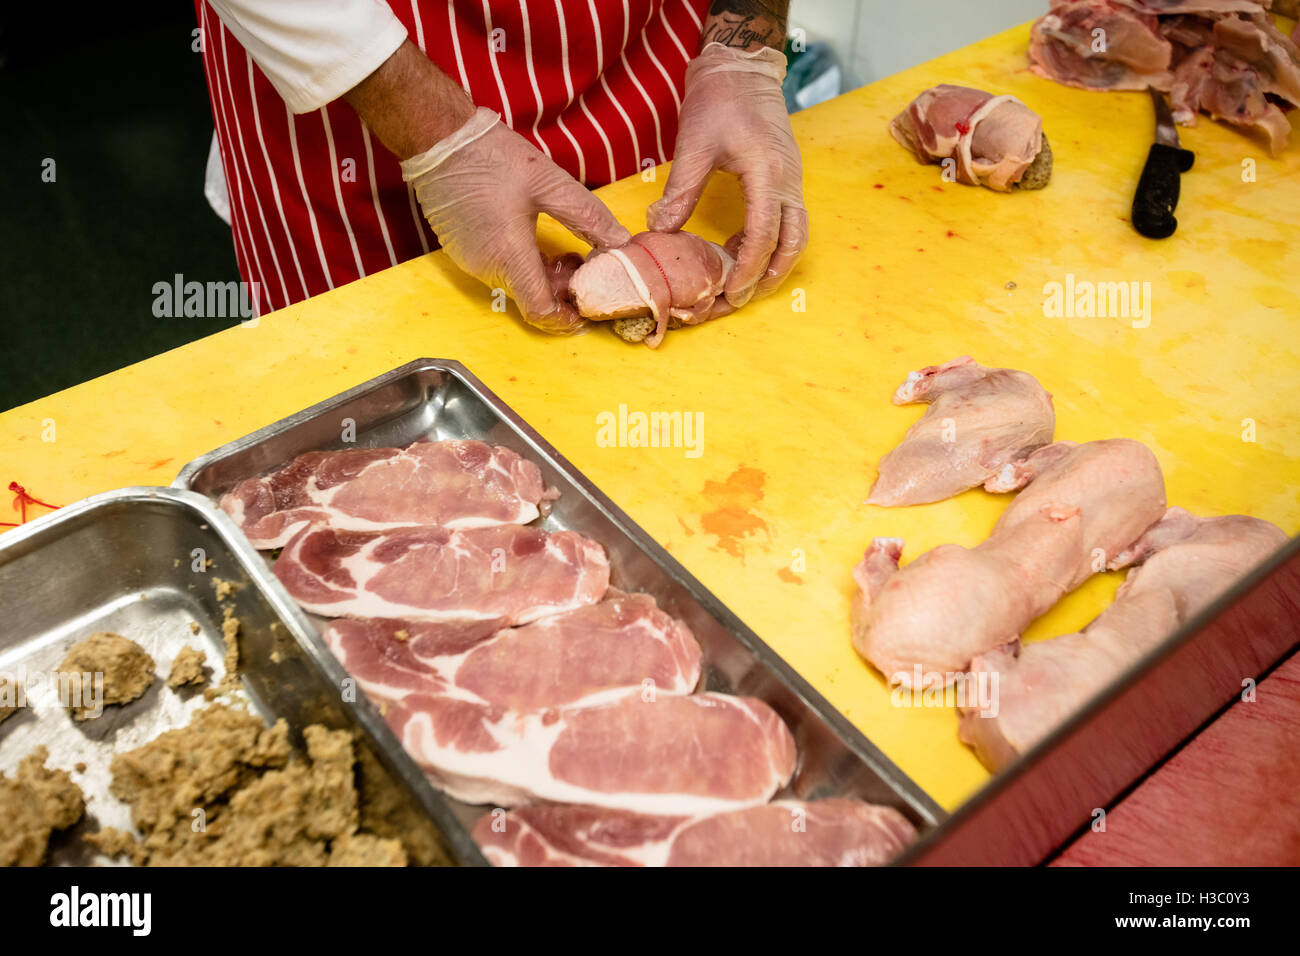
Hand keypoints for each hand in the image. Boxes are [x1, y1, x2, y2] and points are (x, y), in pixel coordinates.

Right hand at [402, 109, 630, 332]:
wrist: (439, 138)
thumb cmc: (493, 157)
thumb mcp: (549, 182)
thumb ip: (588, 216)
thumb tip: (620, 242)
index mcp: (510, 256)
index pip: (540, 311)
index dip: (566, 319)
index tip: (586, 307)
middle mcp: (487, 267)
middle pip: (530, 298)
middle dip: (560, 290)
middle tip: (581, 263)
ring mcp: (470, 260)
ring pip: (515, 284)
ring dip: (542, 276)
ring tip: (562, 249)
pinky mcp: (461, 250)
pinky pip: (498, 269)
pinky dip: (521, 264)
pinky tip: (533, 239)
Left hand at [648, 42, 807, 308]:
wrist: (743, 68)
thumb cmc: (720, 99)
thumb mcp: (694, 144)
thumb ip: (680, 190)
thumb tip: (659, 231)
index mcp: (769, 173)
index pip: (764, 234)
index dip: (747, 269)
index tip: (729, 294)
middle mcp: (788, 182)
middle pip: (792, 244)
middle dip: (769, 278)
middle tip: (738, 301)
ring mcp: (791, 182)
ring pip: (795, 236)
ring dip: (774, 266)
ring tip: (743, 287)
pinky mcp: (786, 180)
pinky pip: (785, 222)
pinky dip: (768, 245)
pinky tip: (740, 255)